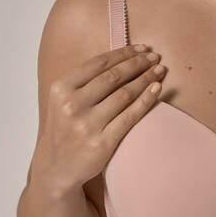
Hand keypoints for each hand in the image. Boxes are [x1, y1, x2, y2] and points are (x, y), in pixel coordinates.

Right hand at [33, 45, 166, 192]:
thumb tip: (124, 57)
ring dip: (146, 78)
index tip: (142, 48)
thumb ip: (86, 81)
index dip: (124, 53)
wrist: (55, 168)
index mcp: (61, 88)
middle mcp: (72, 105)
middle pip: (114, 76)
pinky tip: (157, 89)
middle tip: (155, 56)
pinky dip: (147, 99)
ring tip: (159, 70)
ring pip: (125, 94)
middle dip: (138, 63)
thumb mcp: (64, 100)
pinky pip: (130, 116)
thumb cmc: (65, 127)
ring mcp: (87, 125)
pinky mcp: (102, 142)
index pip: (99, 63)